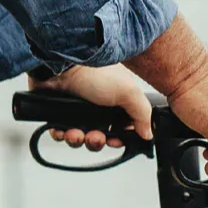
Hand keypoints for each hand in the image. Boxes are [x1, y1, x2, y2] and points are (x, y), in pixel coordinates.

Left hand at [29, 64, 153, 151]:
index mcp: (118, 103)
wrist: (61, 65)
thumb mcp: (129, 92)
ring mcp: (78, 111)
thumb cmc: (94, 72)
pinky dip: (61, 135)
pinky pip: (60, 133)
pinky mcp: (59, 113)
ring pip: (80, 137)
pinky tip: (62, 130)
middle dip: (97, 142)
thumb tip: (148, 133)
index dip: (119, 139)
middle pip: (101, 137)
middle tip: (95, 136)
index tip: (114, 141)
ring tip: (75, 133)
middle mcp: (99, 107)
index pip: (122, 129)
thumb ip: (143, 114)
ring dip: (78, 140)